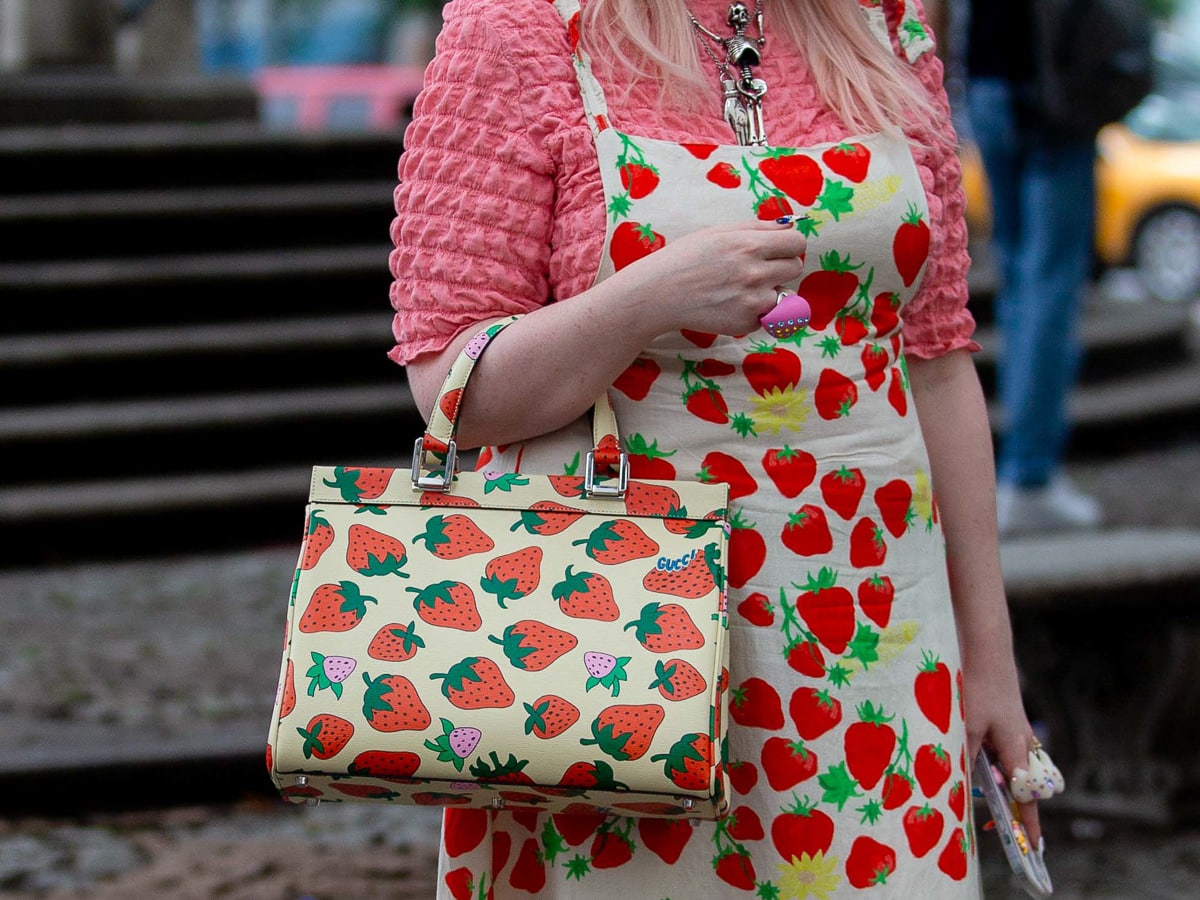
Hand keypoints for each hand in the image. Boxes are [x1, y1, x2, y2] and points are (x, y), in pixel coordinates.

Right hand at [610, 219, 806, 338]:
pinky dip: (755, 311)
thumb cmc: (686, 258)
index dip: (789, 245)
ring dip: (770, 291)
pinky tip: (730, 304)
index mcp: (749, 245)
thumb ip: (757, 228)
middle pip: (795, 267)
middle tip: (756, 269)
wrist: (659, 294)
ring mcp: (753, 302)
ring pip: (785, 294)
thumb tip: (789, 225)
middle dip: (781, 266)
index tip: (778, 249)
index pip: (797, 243)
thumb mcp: (719, 232)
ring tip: (741, 289)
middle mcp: (755, 273)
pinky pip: (767, 315)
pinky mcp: (747, 323)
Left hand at [963, 660, 1043, 843]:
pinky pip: (1000, 748)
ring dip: (993, 777)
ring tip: (969, 777)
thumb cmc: (976, 686)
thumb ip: (965, 759)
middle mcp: (1022, 742)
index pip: (1027, 797)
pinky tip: (966, 748)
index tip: (1033, 847)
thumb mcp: (965, 726)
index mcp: (1017, 749)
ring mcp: (1015, 729)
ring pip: (1008, 765)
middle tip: (984, 819)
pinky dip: (987, 757)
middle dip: (1007, 804)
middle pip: (1020, 785)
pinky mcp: (1005, 719)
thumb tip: (961, 789)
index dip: (1029, 823)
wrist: (985, 647)